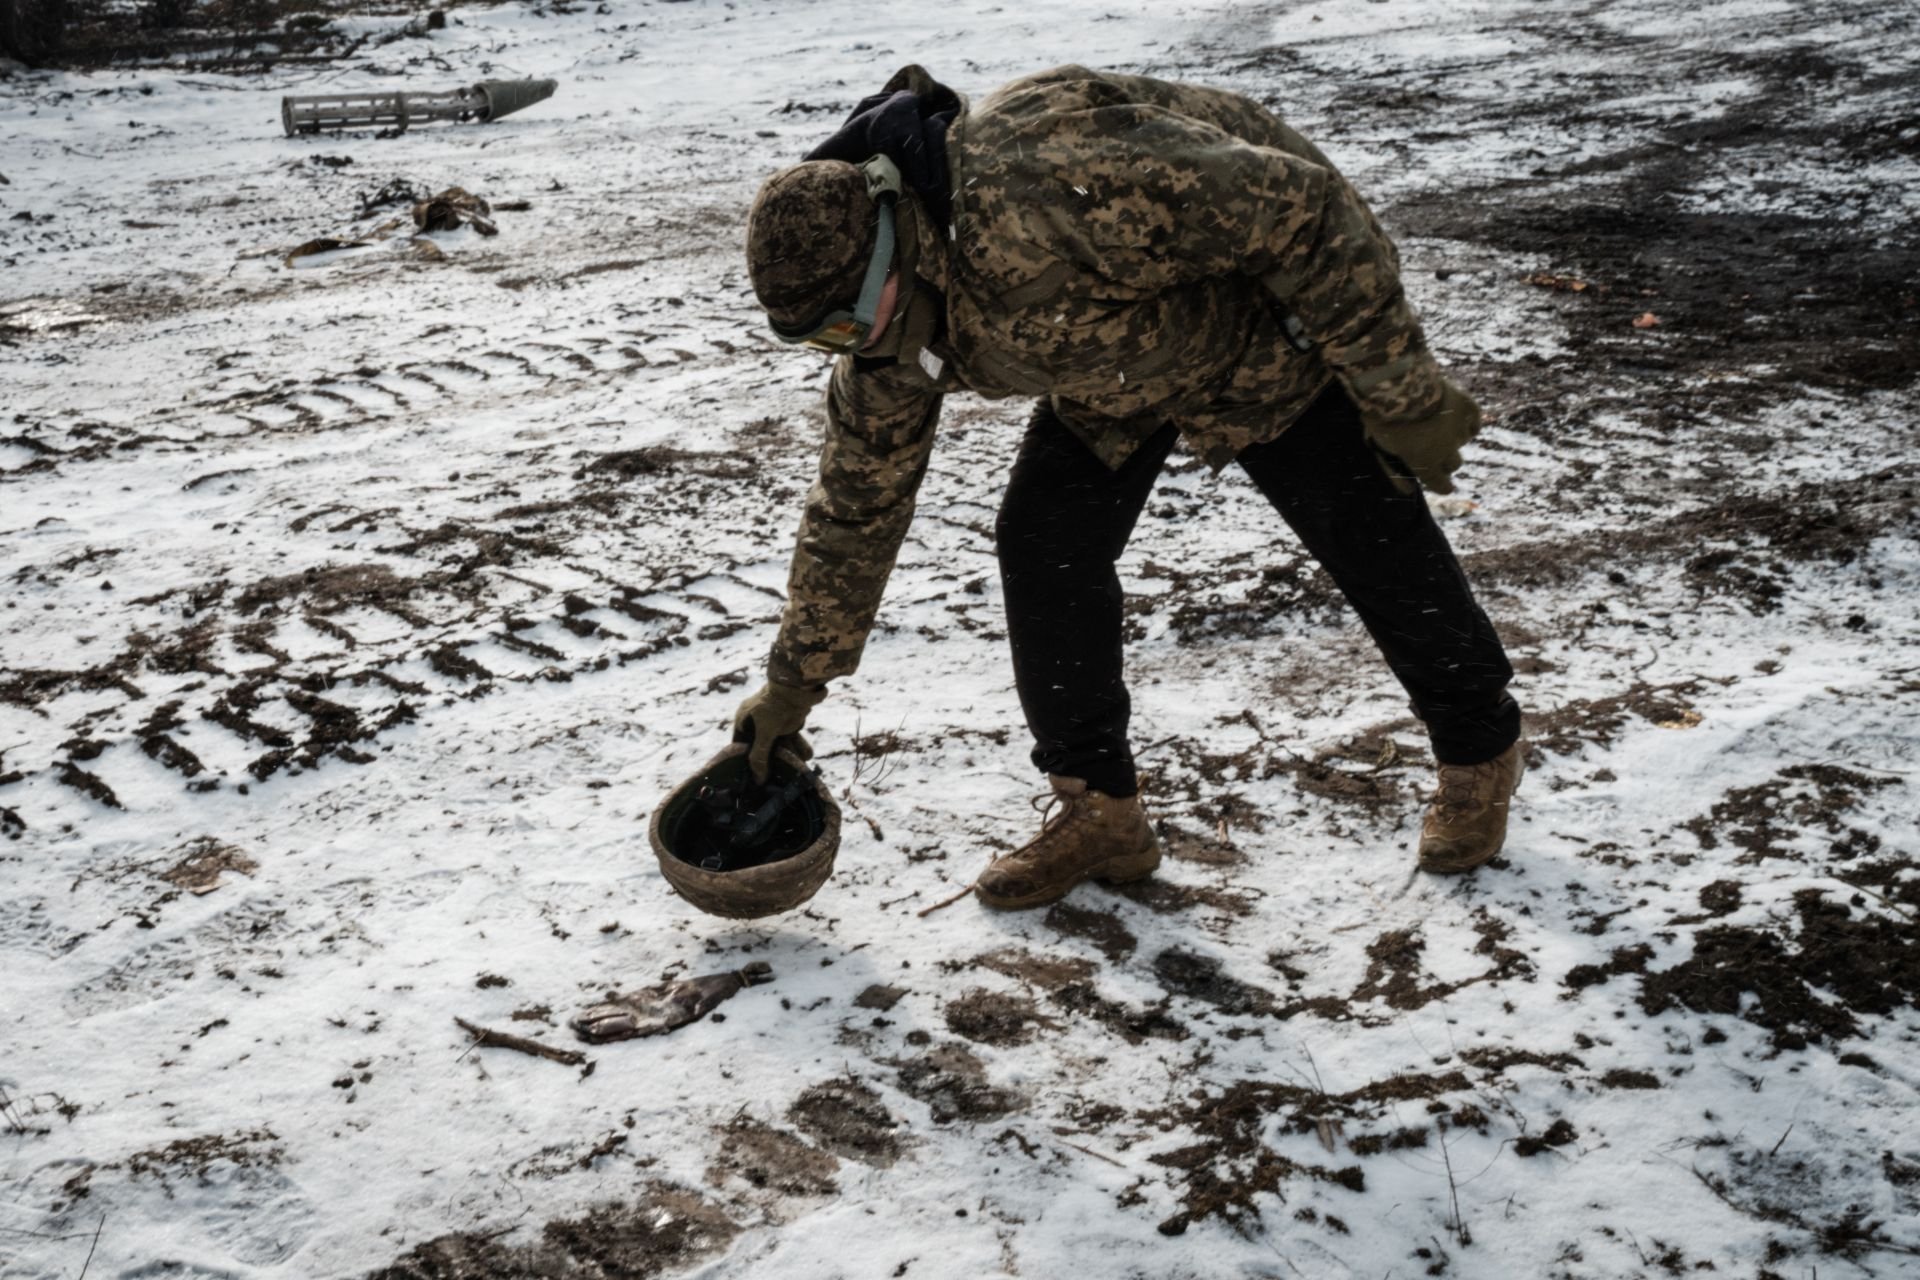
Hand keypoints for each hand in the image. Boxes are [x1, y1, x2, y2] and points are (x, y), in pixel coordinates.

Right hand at [732, 681, 826, 782]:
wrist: (799, 686)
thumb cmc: (776, 706)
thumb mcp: (765, 733)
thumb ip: (759, 756)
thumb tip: (758, 779)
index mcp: (743, 718)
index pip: (740, 744)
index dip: (745, 760)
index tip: (751, 776)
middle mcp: (757, 720)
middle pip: (761, 746)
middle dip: (770, 761)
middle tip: (774, 777)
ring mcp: (773, 720)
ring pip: (779, 743)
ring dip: (788, 756)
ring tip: (795, 769)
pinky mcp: (789, 720)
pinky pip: (792, 738)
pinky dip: (799, 747)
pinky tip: (806, 757)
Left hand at [1361, 380, 1482, 495]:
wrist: (1400, 386)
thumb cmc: (1385, 420)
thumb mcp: (1381, 449)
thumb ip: (1395, 472)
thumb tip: (1408, 491)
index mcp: (1426, 464)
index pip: (1443, 486)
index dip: (1443, 486)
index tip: (1443, 485)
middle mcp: (1447, 451)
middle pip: (1454, 464)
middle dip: (1444, 458)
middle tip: (1432, 446)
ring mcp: (1459, 429)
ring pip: (1463, 441)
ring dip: (1452, 437)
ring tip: (1438, 423)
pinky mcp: (1468, 408)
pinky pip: (1474, 421)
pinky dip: (1468, 422)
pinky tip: (1459, 418)